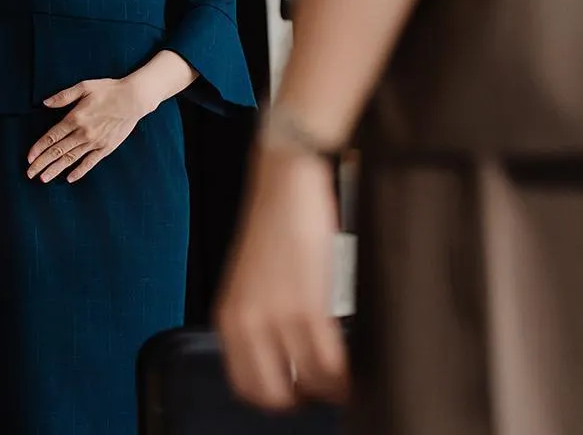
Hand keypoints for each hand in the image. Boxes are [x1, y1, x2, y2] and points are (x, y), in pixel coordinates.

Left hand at [25, 78, 154, 183]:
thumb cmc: (109, 90)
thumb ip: (63, 96)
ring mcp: (95, 142)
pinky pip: (90, 162)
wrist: (134, 99)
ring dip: (56, 169)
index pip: (52, 137)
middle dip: (42, 163)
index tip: (28, 158)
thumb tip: (45, 103)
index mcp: (75, 118)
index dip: (38, 148)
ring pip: (71, 159)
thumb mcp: (84, 86)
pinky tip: (69, 178)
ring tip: (43, 178)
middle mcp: (83, 133)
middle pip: (58, 151)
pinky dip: (79, 171)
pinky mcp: (106, 148)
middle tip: (30, 173)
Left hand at [214, 146, 347, 410]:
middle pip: (274, 395)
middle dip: (304, 400)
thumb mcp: (253, 282)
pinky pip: (329, 364)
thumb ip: (259, 321)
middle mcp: (245, 323)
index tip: (298, 395)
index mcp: (228, 318)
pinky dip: (345, 377)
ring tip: (345, 380)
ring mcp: (275, 317)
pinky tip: (353, 371)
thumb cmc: (276, 228)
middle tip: (325, 390)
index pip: (245, 386)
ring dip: (331, 390)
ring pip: (309, 385)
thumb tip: (287, 360)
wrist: (285, 183)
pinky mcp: (307, 307)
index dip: (276, 399)